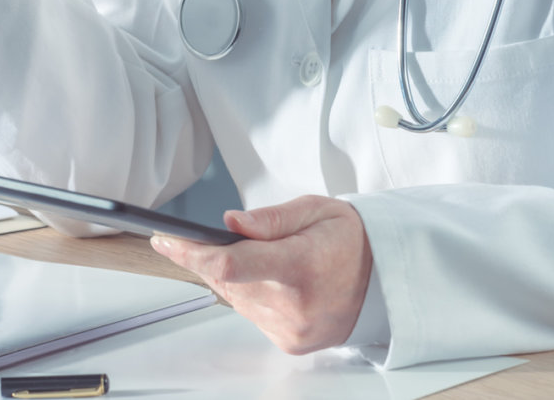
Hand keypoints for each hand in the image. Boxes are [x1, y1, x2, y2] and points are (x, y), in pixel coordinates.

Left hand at [150, 195, 371, 354]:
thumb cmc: (352, 241)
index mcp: (301, 266)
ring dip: (231, 278)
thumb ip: (270, 219)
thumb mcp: (316, 210)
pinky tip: (268, 281)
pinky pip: (251, 315)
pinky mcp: (290, 342)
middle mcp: (295, 305)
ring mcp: (293, 329)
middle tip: (200, 240)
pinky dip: (250, 295)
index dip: (190, 253)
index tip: (165, 240)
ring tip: (252, 257)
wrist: (388, 281)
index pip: (230, 264)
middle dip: (208, 259)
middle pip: (226, 282)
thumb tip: (229, 224)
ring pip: (234, 299)